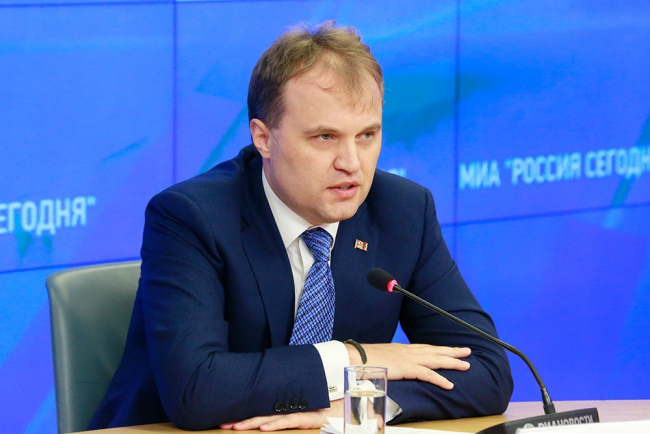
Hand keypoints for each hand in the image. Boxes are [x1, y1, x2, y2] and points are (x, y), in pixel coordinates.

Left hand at [220, 399, 342, 430]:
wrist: (352, 391)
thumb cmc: (331, 400)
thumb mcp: (309, 404)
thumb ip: (292, 404)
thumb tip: (273, 408)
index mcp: (287, 403)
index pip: (262, 409)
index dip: (245, 414)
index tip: (228, 417)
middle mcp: (291, 406)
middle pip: (262, 413)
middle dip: (242, 419)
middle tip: (223, 423)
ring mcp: (300, 410)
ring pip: (272, 417)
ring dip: (253, 422)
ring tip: (235, 426)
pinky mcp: (312, 417)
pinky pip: (291, 420)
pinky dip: (277, 424)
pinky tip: (264, 429)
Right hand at [347, 343, 470, 389]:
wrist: (355, 357)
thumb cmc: (364, 359)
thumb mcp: (381, 359)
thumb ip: (390, 363)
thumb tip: (392, 367)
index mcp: (402, 349)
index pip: (425, 348)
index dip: (439, 349)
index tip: (450, 349)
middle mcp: (408, 351)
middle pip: (435, 350)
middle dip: (452, 351)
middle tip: (466, 351)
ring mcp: (408, 358)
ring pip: (435, 359)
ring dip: (452, 362)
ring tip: (466, 365)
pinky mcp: (406, 368)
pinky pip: (427, 374)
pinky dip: (439, 379)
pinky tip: (449, 384)